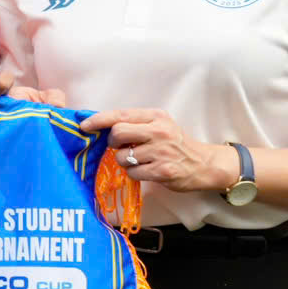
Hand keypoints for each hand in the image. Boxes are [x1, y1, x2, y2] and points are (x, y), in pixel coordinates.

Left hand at [80, 107, 238, 191]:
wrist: (202, 164)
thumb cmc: (175, 144)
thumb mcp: (159, 125)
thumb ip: (136, 124)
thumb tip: (102, 127)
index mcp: (156, 116)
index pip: (121, 114)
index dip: (99, 119)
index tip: (84, 126)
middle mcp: (159, 131)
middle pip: (117, 133)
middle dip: (113, 143)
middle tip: (122, 147)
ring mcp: (161, 151)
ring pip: (122, 157)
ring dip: (125, 161)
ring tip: (140, 160)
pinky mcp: (162, 171)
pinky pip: (133, 172)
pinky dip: (135, 173)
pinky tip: (147, 170)